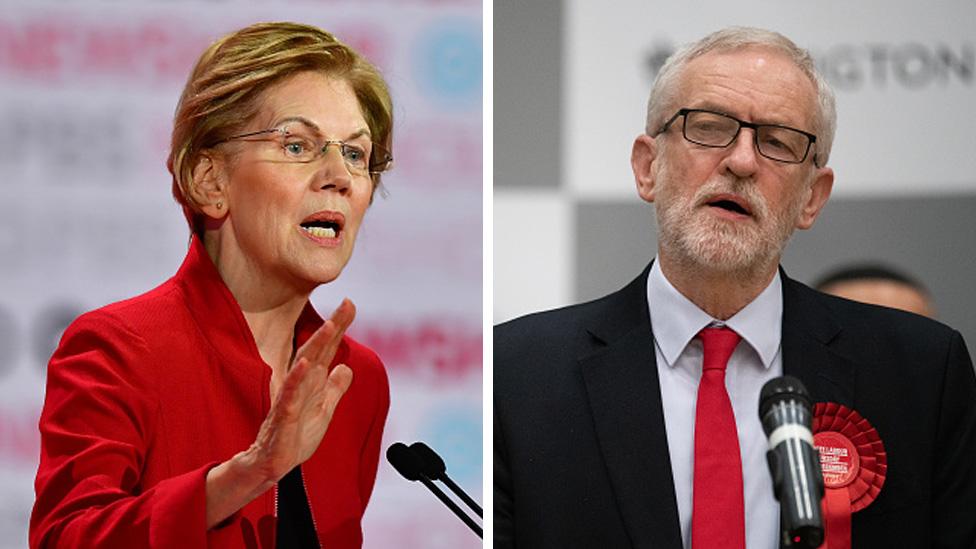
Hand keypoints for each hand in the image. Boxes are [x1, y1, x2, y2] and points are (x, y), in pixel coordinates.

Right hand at [205, 299, 354, 528]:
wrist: (273, 465)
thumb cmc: (296, 437)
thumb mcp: (324, 410)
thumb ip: (334, 388)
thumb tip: (347, 367)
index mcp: (311, 382)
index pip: (327, 350)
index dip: (338, 328)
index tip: (350, 303)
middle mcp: (301, 384)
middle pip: (318, 350)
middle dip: (333, 327)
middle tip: (347, 304)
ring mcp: (290, 398)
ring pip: (304, 367)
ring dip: (316, 346)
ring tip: (330, 326)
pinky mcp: (283, 417)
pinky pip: (289, 396)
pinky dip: (297, 379)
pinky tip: (306, 365)